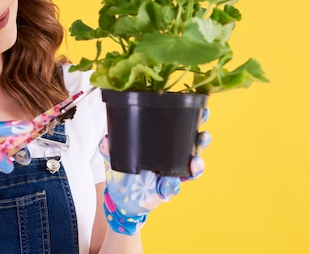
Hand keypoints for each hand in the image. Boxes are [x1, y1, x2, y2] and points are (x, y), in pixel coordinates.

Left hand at [101, 109, 210, 234]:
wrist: (119, 196)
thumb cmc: (122, 169)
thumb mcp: (114, 154)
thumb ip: (109, 147)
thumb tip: (105, 140)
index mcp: (163, 141)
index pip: (182, 127)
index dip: (196, 118)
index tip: (203, 112)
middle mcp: (173, 156)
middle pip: (195, 146)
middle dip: (203, 140)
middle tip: (203, 136)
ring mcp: (173, 173)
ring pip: (193, 168)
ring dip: (198, 164)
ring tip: (195, 161)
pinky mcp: (166, 191)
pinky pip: (174, 188)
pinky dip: (173, 185)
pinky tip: (170, 183)